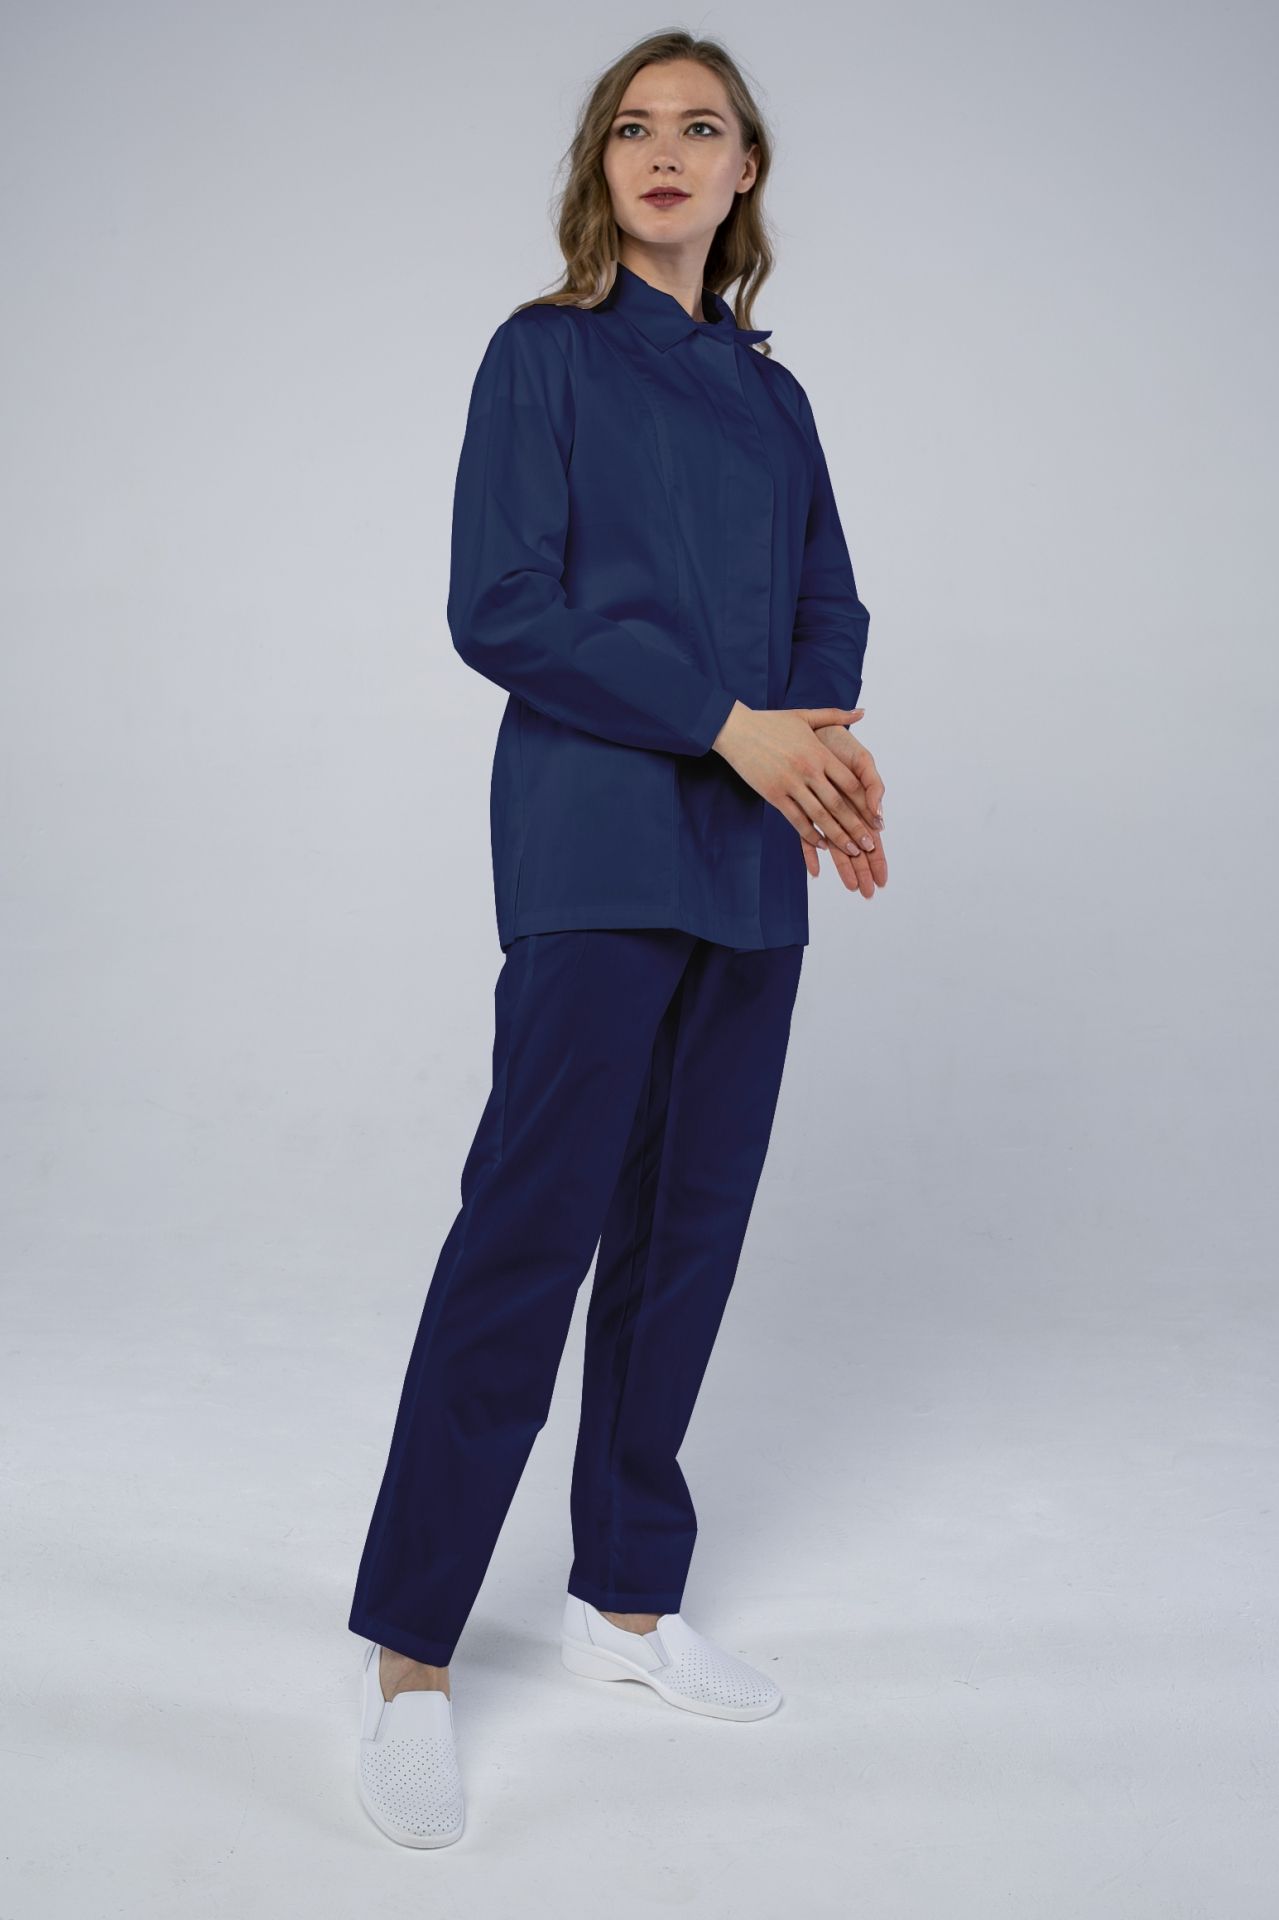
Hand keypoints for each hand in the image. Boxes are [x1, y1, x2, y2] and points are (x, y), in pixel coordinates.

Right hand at [711, 701, 880, 861]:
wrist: (736, 729)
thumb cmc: (771, 722)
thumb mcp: (805, 715)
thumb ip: (836, 715)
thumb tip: (863, 712)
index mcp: (819, 753)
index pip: (850, 783)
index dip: (866, 804)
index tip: (877, 820)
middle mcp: (808, 770)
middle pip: (839, 805)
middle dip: (856, 828)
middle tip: (870, 846)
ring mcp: (790, 784)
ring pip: (819, 816)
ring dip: (837, 836)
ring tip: (852, 851)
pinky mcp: (774, 795)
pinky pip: (796, 820)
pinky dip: (810, 834)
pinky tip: (822, 845)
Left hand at [804, 723, 886, 896]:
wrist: (812, 730)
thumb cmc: (839, 745)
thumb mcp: (861, 761)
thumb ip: (872, 785)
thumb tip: (878, 815)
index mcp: (860, 802)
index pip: (872, 837)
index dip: (878, 858)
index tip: (883, 878)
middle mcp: (843, 811)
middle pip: (856, 848)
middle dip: (864, 871)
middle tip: (869, 893)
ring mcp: (823, 813)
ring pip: (835, 846)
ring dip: (843, 867)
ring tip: (852, 888)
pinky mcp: (804, 809)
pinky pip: (806, 836)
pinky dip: (811, 853)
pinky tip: (815, 872)